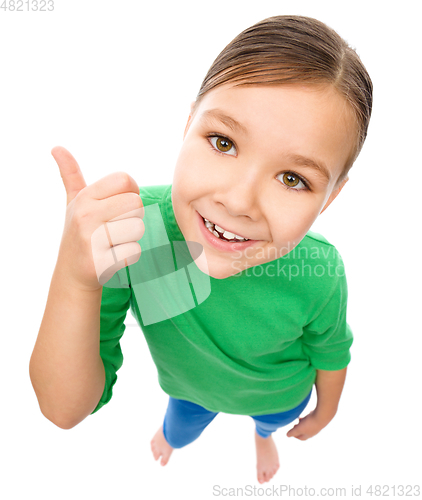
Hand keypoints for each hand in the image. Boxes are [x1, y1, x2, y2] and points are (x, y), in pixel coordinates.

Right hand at [51, 146, 144, 290]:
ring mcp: (91, 239)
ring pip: (137, 228)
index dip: (131, 192)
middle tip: (116, 226)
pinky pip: (134, 251)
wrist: (72, 273)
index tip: (120, 205)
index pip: (125, 180)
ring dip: (131, 237)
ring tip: (113, 241)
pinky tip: (113, 256)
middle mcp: (86, 215)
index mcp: (85, 197)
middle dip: (133, 216)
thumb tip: (56, 147)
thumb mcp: (73, 202)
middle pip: (135, 204)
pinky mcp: (100, 262)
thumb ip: (70, 174)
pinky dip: (129, 255)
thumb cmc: (80, 232)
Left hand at [286, 410, 331, 440]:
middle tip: (294, 425)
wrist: (322, 416)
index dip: (295, 436)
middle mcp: (312, 431)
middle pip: (304, 432)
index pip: (301, 438)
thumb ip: (293, 432)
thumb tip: (287, 435)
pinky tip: (306, 413)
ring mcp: (315, 424)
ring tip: (298, 419)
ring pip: (307, 425)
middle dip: (298, 429)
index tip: (290, 432)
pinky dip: (307, 417)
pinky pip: (311, 419)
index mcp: (308, 435)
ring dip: (302, 423)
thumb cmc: (310, 423)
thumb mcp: (299, 429)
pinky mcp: (317, 418)